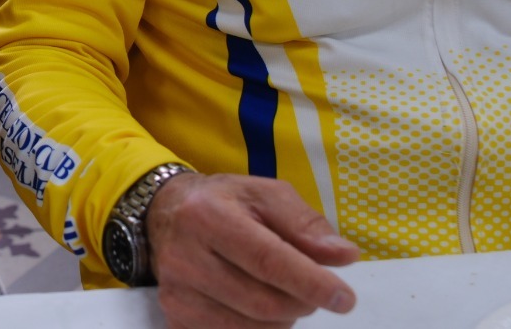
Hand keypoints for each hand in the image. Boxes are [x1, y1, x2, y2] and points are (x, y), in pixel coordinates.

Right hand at [147, 172, 357, 327]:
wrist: (167, 213)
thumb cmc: (226, 202)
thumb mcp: (266, 195)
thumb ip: (306, 224)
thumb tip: (344, 256)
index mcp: (209, 215)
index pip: (267, 259)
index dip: (310, 282)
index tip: (344, 298)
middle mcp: (185, 256)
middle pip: (262, 302)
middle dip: (301, 302)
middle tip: (312, 290)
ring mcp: (176, 292)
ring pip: (249, 327)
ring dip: (283, 319)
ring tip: (283, 294)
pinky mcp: (174, 317)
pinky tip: (259, 308)